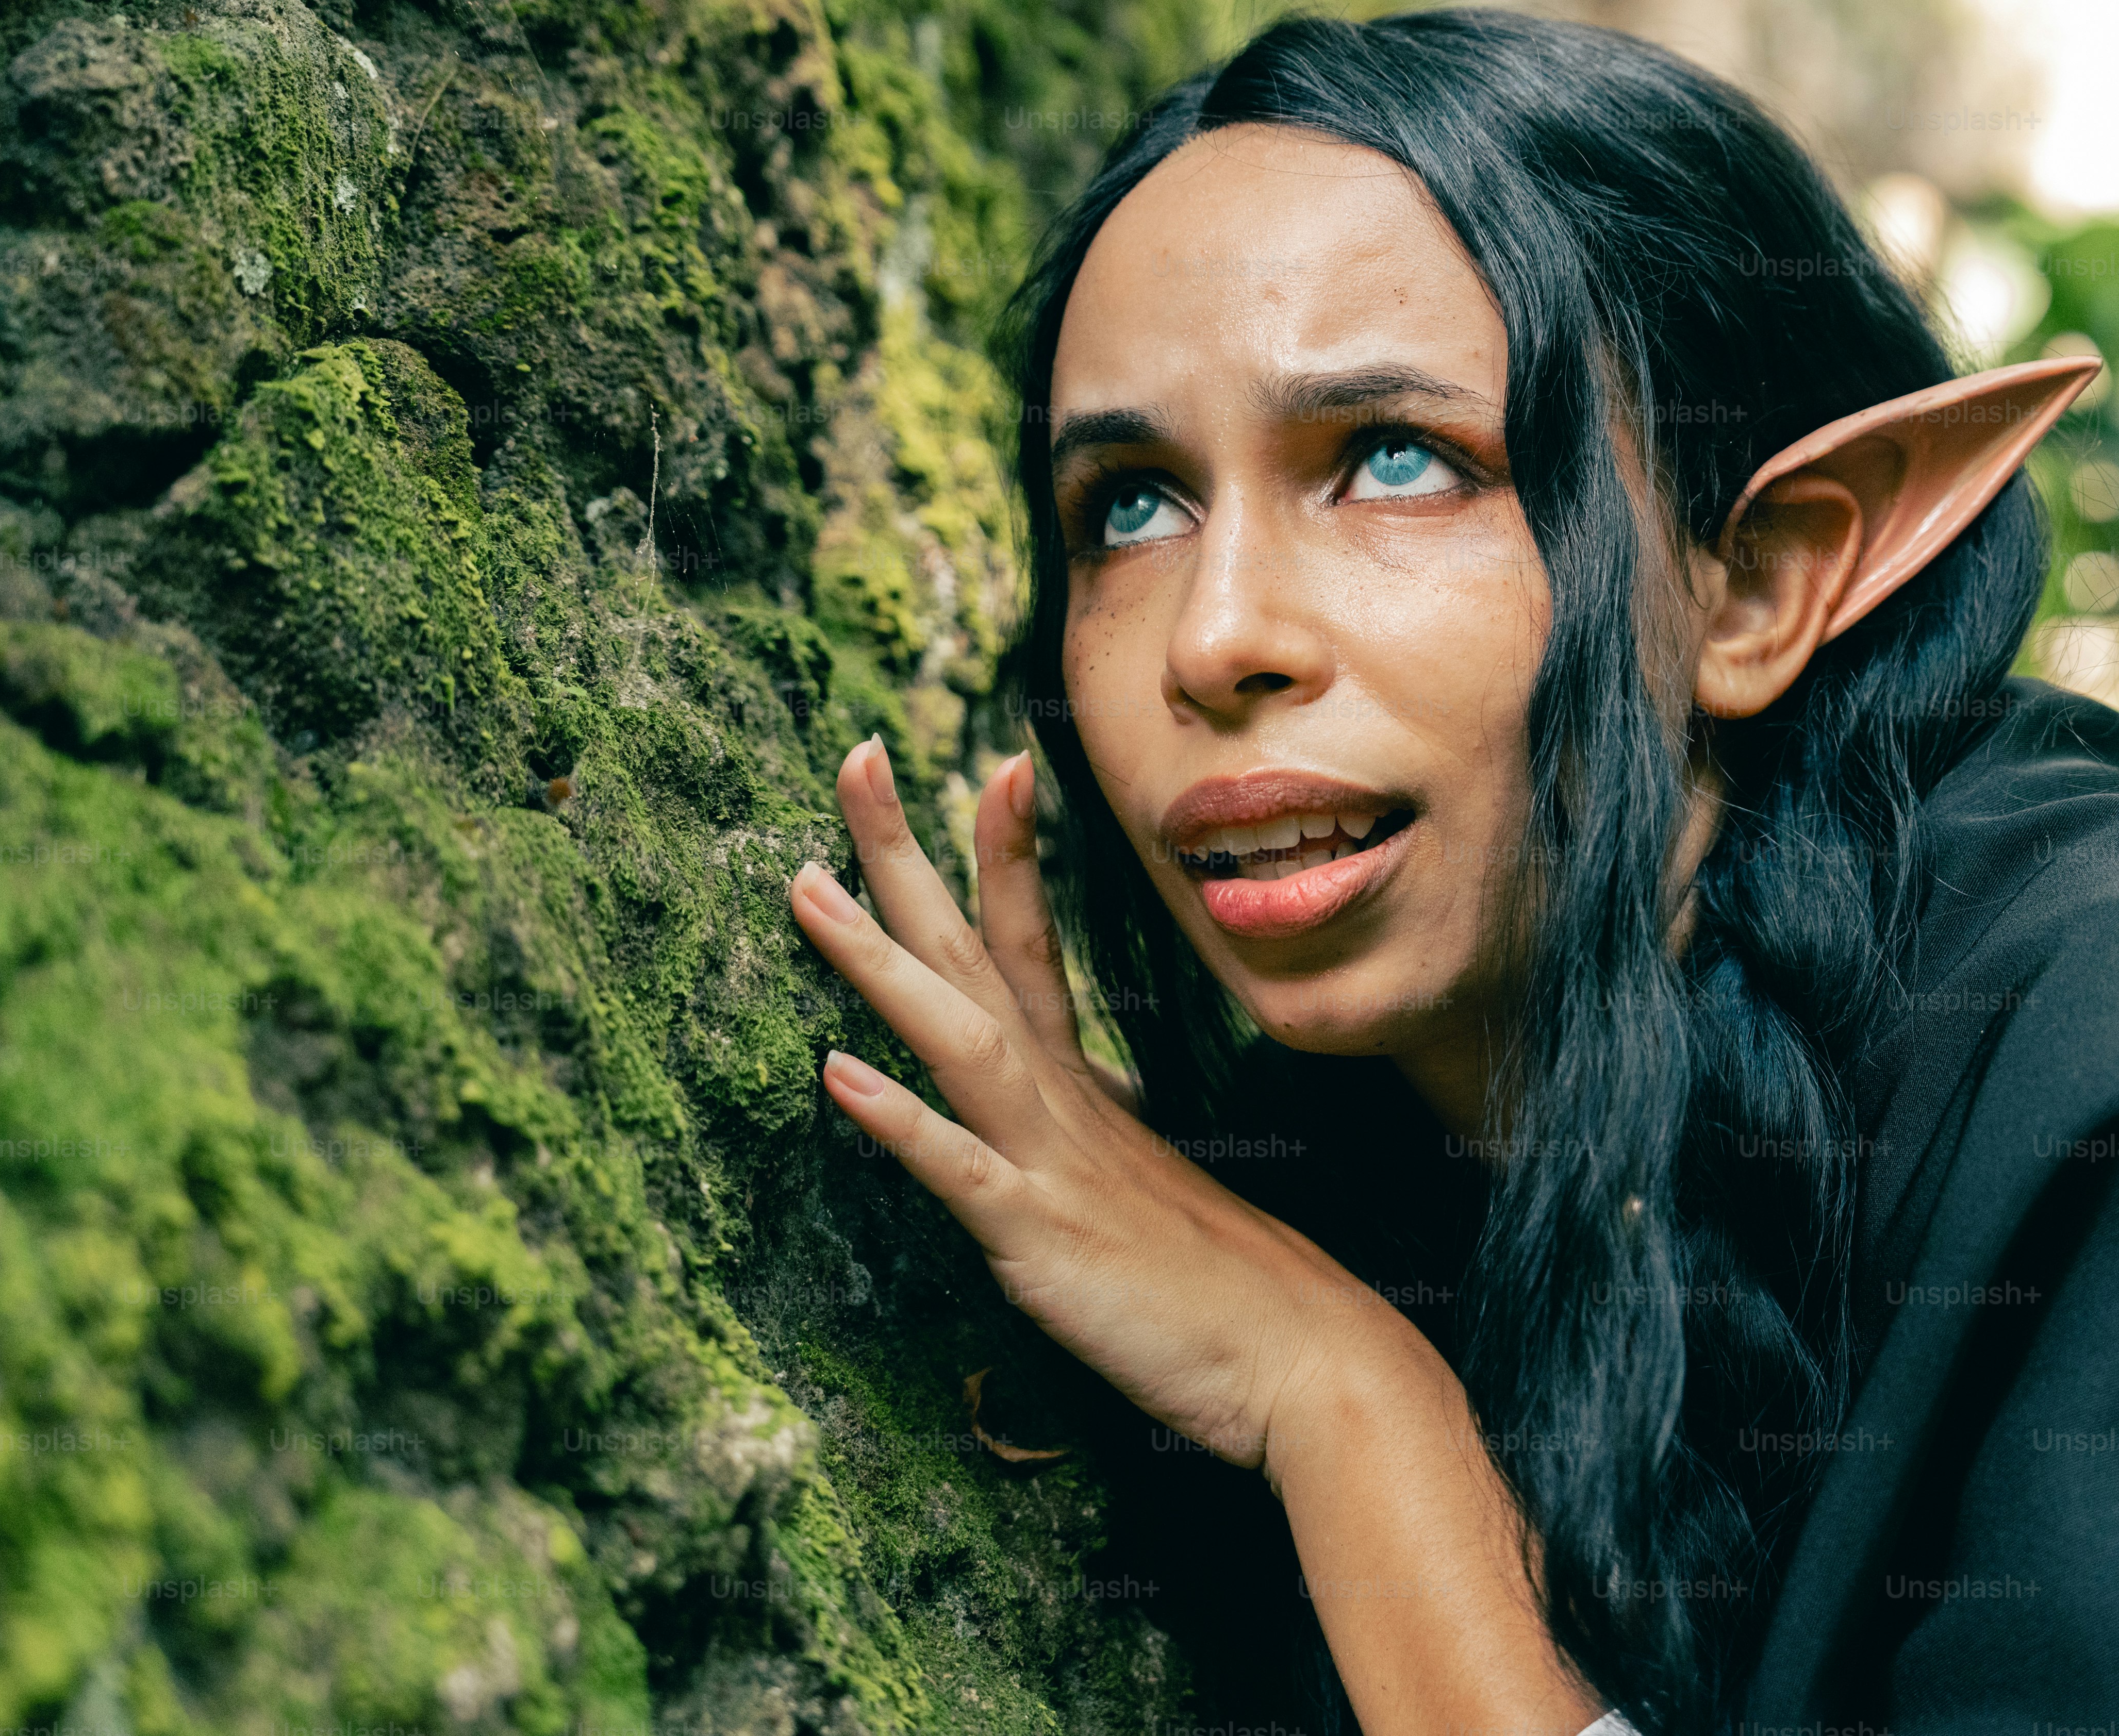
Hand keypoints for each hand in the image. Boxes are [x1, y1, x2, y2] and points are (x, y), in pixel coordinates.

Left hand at [788, 737, 1408, 1473]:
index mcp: (1089, 1093)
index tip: (991, 763)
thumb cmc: (1238, 1294)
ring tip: (805, 885)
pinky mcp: (1045, 1241)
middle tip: (856, 753)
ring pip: (955, 1034)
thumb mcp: (1155, 1196)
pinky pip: (961, 1171)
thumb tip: (1089, 1111)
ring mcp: (1054, 1166)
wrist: (1314, 1365)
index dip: (1005, 856)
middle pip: (971, 953)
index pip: (1032, 948)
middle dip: (907, 853)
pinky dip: (902, 1122)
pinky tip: (835, 1076)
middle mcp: (1066, 1105)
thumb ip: (1108, 1144)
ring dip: (877, 956)